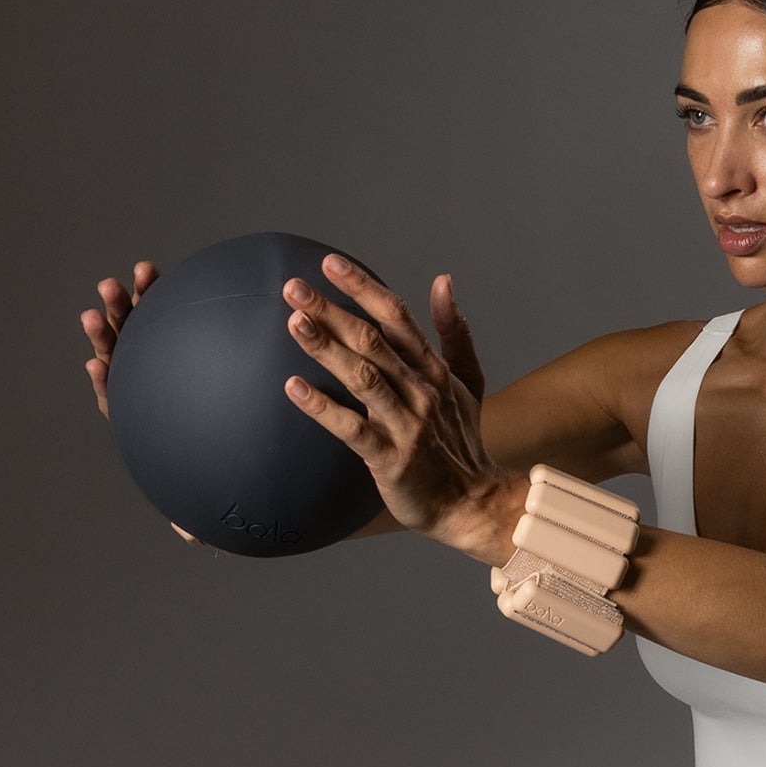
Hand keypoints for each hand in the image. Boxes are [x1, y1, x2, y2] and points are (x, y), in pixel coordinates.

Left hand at [80, 259, 202, 549]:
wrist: (236, 446)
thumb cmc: (220, 471)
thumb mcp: (209, 502)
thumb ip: (196, 517)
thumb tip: (191, 535)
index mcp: (144, 420)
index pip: (116, 399)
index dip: (105, 382)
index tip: (96, 364)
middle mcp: (147, 387)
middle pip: (119, 356)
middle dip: (106, 330)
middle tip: (100, 304)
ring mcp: (162, 360)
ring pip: (139, 329)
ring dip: (129, 303)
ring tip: (127, 276)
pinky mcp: (182, 340)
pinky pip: (168, 316)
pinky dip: (162, 296)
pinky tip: (160, 274)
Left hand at [280, 254, 520, 561]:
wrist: (472, 502)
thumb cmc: (461, 440)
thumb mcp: (468, 380)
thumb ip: (454, 331)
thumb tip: (442, 280)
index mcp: (434, 369)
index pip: (397, 316)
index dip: (363, 287)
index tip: (330, 264)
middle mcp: (421, 390)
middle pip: (373, 340)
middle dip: (332, 310)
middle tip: (293, 287)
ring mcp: (407, 424)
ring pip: (363, 377)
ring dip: (327, 348)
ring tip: (294, 323)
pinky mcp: (390, 459)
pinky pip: (351, 429)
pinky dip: (323, 408)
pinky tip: (293, 388)